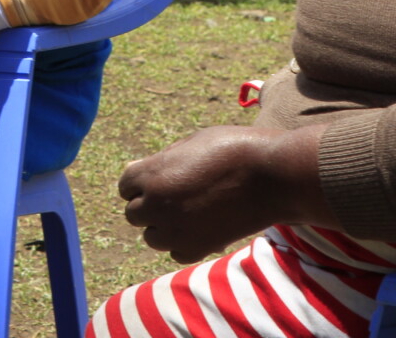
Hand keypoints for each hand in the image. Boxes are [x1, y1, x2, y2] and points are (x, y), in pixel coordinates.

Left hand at [119, 124, 333, 263]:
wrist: (270, 175)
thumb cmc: (231, 149)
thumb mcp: (190, 143)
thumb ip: (161, 161)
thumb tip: (136, 169)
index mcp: (151, 174)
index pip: (125, 185)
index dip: (141, 181)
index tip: (161, 177)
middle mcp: (157, 205)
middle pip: (134, 213)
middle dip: (149, 205)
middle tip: (175, 194)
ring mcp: (176, 231)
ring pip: (152, 237)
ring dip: (163, 226)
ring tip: (189, 210)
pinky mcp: (197, 249)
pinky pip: (175, 253)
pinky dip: (183, 242)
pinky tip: (200, 226)